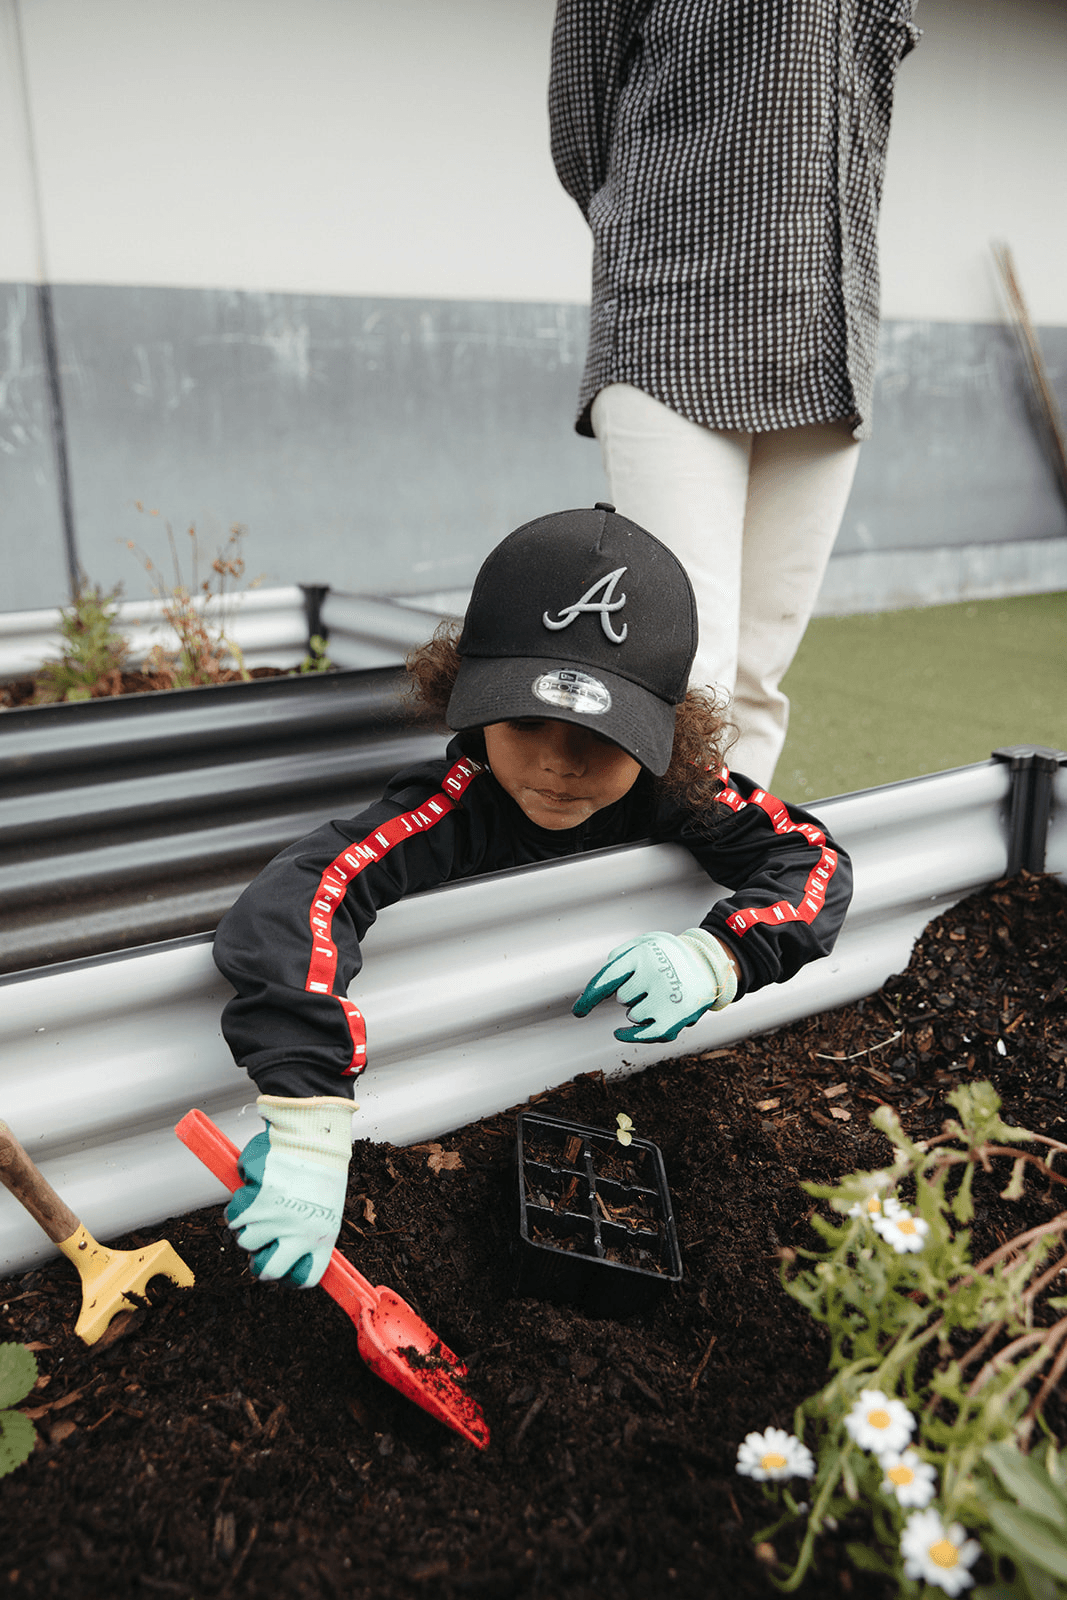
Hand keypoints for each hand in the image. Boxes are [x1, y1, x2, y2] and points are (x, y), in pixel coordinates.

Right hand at [225, 1095, 354, 1286]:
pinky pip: (233, 1216)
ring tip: (263, 1202)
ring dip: (249, 1224)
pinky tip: (253, 1189)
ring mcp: (275, 1217)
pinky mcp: (255, 1199)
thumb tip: (290, 1256)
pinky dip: (238, 1204)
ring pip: (245, 1239)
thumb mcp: (326, 1207)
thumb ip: (309, 1233)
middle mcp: (298, 1233)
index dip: (288, 1276)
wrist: (312, 1134)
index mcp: (322, 1236)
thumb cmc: (321, 1167)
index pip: (305, 1278)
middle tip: (260, 1244)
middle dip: (258, 1262)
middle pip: (267, 1270)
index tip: (281, 1267)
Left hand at [573, 928, 737, 1042]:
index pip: (608, 978)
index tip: (578, 1012)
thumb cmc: (667, 957)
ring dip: (640, 1008)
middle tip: (653, 981)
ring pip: (632, 1015)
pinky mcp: (676, 1017)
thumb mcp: (643, 944)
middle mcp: (655, 973)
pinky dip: (630, 1035)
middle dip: (631, 993)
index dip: (590, 997)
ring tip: (662, 994)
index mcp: (643, 953)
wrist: (708, 964)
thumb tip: (599, 987)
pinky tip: (620, 1033)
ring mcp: (667, 996)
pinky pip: (644, 1034)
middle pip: (621, 997)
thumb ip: (618, 959)